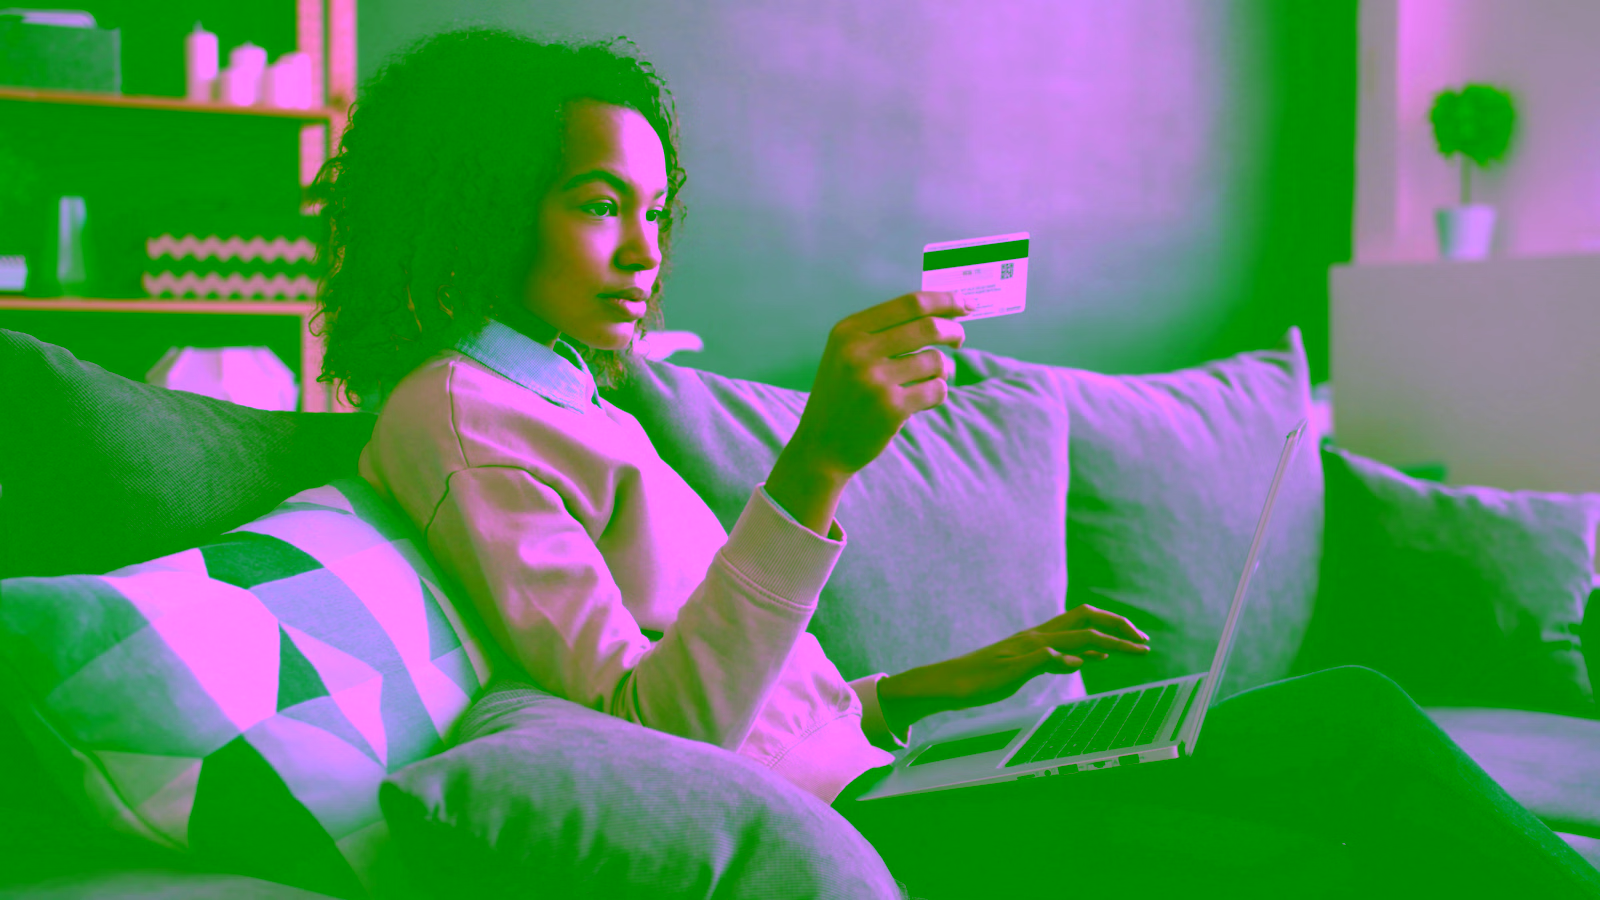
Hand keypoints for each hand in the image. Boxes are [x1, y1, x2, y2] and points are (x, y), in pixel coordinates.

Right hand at [765, 290, 970, 533]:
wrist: (820, 447)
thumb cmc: (844, 396)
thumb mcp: (848, 355)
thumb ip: (885, 332)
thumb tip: (943, 311)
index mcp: (849, 331)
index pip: (910, 304)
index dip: (944, 300)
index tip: (965, 303)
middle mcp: (858, 351)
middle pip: (928, 327)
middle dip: (953, 330)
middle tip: (960, 339)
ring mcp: (875, 380)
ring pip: (936, 361)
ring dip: (943, 369)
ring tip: (930, 380)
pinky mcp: (891, 408)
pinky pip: (936, 390)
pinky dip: (938, 393)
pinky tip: (922, 401)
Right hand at [876, 605, 1151, 735]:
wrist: (950, 682)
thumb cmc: (986, 677)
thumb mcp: (1026, 667)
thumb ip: (1053, 660)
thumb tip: (1083, 658)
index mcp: (1040, 636)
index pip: (1083, 619)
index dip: (1112, 624)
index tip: (1136, 637)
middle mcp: (1037, 636)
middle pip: (1086, 619)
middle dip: (1118, 626)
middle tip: (1143, 641)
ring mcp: (1026, 649)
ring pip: (1074, 637)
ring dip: (1108, 642)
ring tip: (1133, 650)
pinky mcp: (1015, 666)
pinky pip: (1044, 658)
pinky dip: (1064, 658)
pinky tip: (1080, 664)